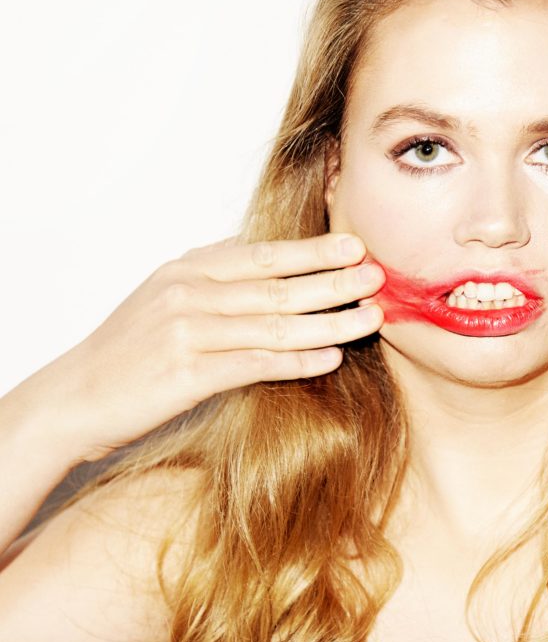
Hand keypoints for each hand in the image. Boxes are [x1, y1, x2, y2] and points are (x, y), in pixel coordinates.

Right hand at [42, 231, 385, 462]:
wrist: (74, 397)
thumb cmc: (127, 355)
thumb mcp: (167, 302)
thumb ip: (215, 286)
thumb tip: (272, 275)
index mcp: (187, 271)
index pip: (262, 254)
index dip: (312, 250)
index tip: (356, 245)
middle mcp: (188, 293)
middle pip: (276, 284)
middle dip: (333, 279)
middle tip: (379, 275)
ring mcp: (187, 331)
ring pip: (273, 323)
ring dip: (329, 320)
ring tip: (371, 318)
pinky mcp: (187, 374)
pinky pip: (255, 363)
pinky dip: (297, 361)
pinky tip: (331, 358)